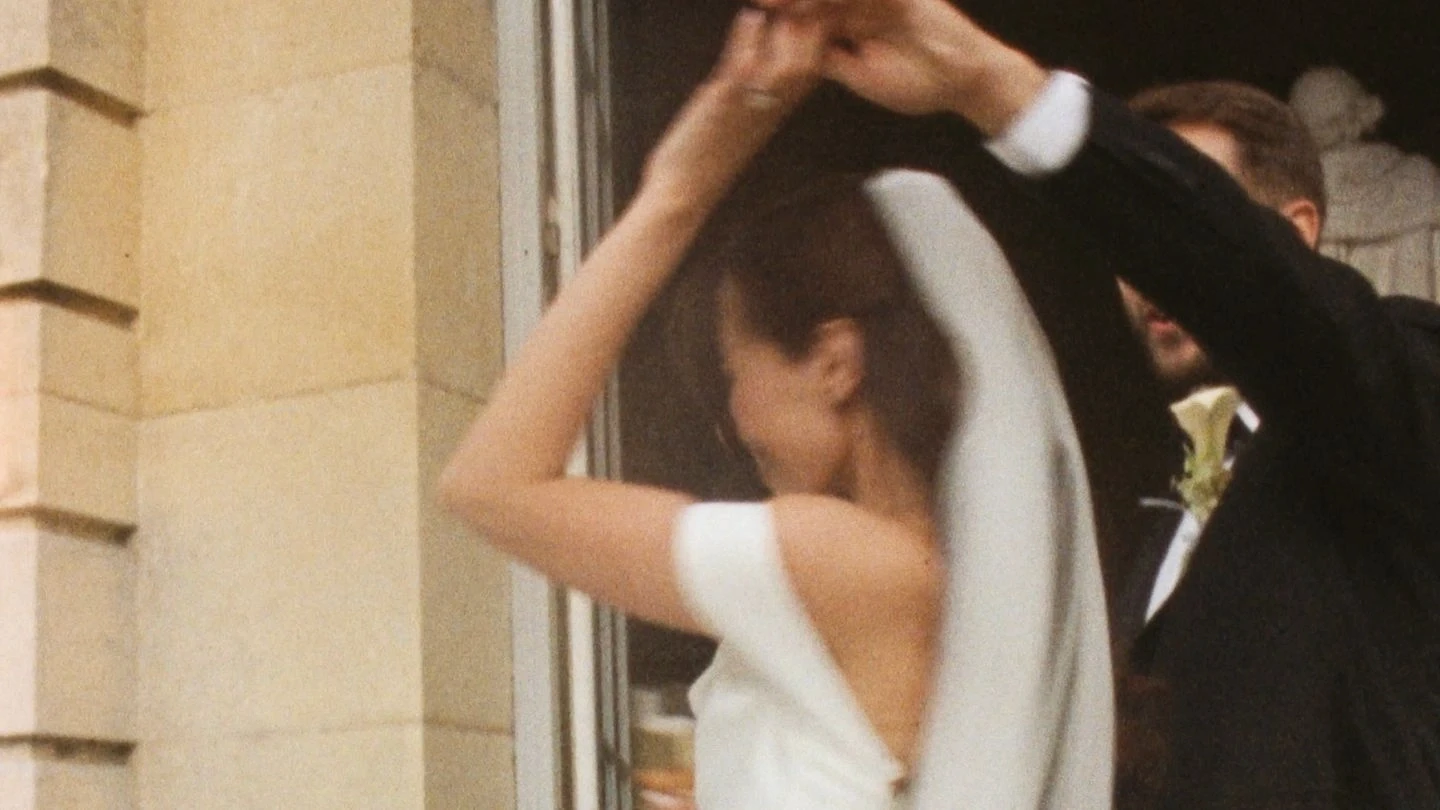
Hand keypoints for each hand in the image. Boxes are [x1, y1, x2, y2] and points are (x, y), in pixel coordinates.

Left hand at [640, 7, 827, 206]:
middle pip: (811, 61)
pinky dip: (746, 37)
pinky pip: (744, 66)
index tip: (812, 11)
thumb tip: (752, 52)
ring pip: (788, 64)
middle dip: (809, 26)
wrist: (684, 190)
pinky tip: (748, 16)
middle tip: (798, 3)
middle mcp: (773, 106)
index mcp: (779, 107)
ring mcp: (752, 105)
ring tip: (774, 8)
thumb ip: (754, 85)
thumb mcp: (740, 113)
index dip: (818, 34)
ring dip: (784, 29)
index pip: (815, 63)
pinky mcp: (726, 104)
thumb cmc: (705, 153)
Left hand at [756, 0, 1047, 134]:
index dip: (785, 11)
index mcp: (852, 22)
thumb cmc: (920, 84)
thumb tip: (797, 58)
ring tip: (785, 1)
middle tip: (764, 0)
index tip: (758, 12)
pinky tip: (817, 2)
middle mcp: (863, 4)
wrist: (966, 79)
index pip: (811, 11)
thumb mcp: (862, 76)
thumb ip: (832, 61)